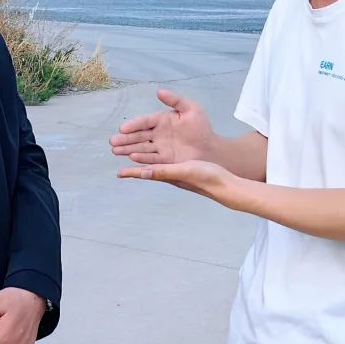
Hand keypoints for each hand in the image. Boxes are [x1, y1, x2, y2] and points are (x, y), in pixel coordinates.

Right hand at [109, 89, 214, 166]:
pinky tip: (132, 158)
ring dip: (128, 149)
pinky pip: (151, 159)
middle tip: (112, 141)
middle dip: (125, 139)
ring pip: (141, 148)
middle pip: (139, 136)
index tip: (123, 128)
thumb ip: (175, 100)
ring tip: (115, 150)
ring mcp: (160, 148)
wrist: (211, 149)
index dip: (134, 125)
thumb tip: (159, 91)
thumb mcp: (191, 109)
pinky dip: (141, 159)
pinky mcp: (164, 160)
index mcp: (162, 121)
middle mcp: (158, 134)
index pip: (145, 122)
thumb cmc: (202, 128)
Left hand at [117, 159, 239, 205]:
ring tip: (138, 158)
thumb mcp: (183, 170)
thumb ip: (164, 171)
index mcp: (168, 176)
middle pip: (149, 170)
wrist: (226, 185)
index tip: (119, 174)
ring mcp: (179, 174)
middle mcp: (171, 176)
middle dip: (136, 167)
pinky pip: (169, 163)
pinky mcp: (188, 170)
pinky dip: (161, 159)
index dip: (132, 173)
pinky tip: (163, 158)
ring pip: (158, 166)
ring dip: (147, 162)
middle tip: (125, 161)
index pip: (146, 174)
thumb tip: (143, 173)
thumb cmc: (206, 177)